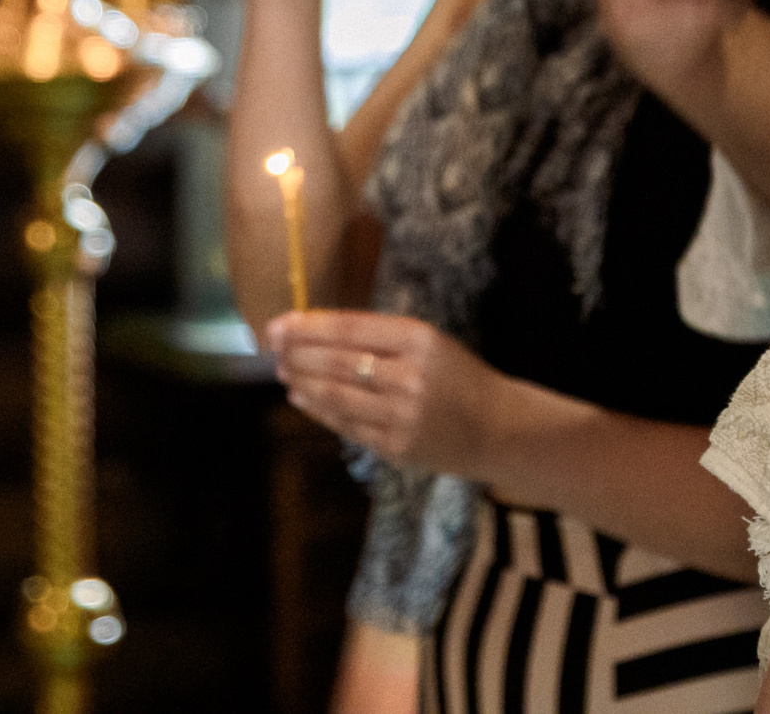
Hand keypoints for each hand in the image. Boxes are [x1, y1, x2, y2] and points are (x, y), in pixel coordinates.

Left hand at [265, 309, 506, 474]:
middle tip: (271, 347)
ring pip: (336, 395)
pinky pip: (346, 425)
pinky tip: (302, 396)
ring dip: (302, 381)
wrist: (498, 427)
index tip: (279, 324)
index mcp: (419, 339)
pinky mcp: (396, 446)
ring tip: (282, 369)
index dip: (308, 327)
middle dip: (298, 353)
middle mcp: (409, 376)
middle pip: (337, 362)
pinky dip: (319, 410)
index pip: (350, 329)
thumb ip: (380, 338)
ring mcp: (401, 415)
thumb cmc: (458, 377)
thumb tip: (317, 333)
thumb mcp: (429, 343)